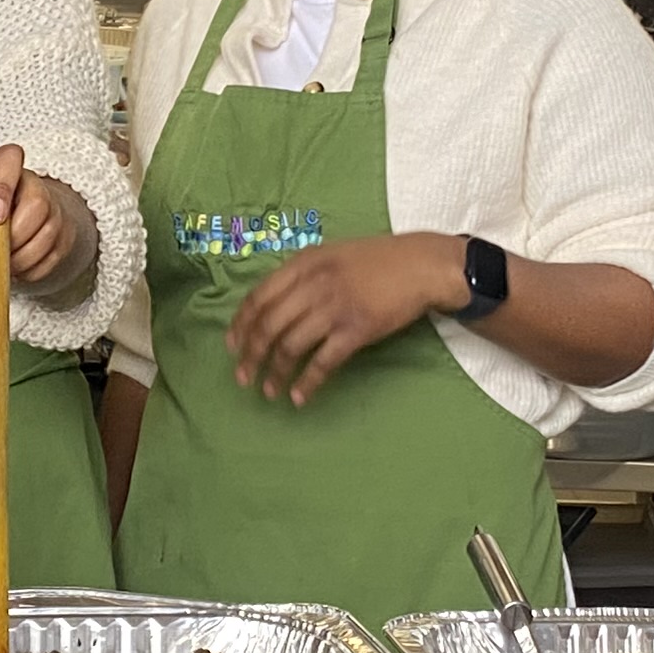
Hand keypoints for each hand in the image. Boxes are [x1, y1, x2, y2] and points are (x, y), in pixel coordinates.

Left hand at [0, 141, 90, 292]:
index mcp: (1, 166)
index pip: (10, 159)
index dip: (3, 187)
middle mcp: (32, 183)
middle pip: (38, 203)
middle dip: (14, 236)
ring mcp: (53, 208)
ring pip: (48, 233)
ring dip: (19, 258)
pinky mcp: (63, 235)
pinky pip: (53, 256)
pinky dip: (30, 270)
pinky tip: (14, 266)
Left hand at [227, 231, 466, 405]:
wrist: (421, 266)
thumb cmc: (376, 261)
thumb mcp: (331, 255)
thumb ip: (301, 275)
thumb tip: (271, 305)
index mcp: (303, 263)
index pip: (258, 297)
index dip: (240, 325)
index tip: (232, 346)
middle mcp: (314, 284)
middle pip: (268, 325)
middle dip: (251, 355)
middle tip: (243, 377)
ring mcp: (335, 308)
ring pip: (290, 347)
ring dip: (275, 374)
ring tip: (269, 392)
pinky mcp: (357, 330)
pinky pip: (323, 362)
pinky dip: (307, 383)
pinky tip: (299, 397)